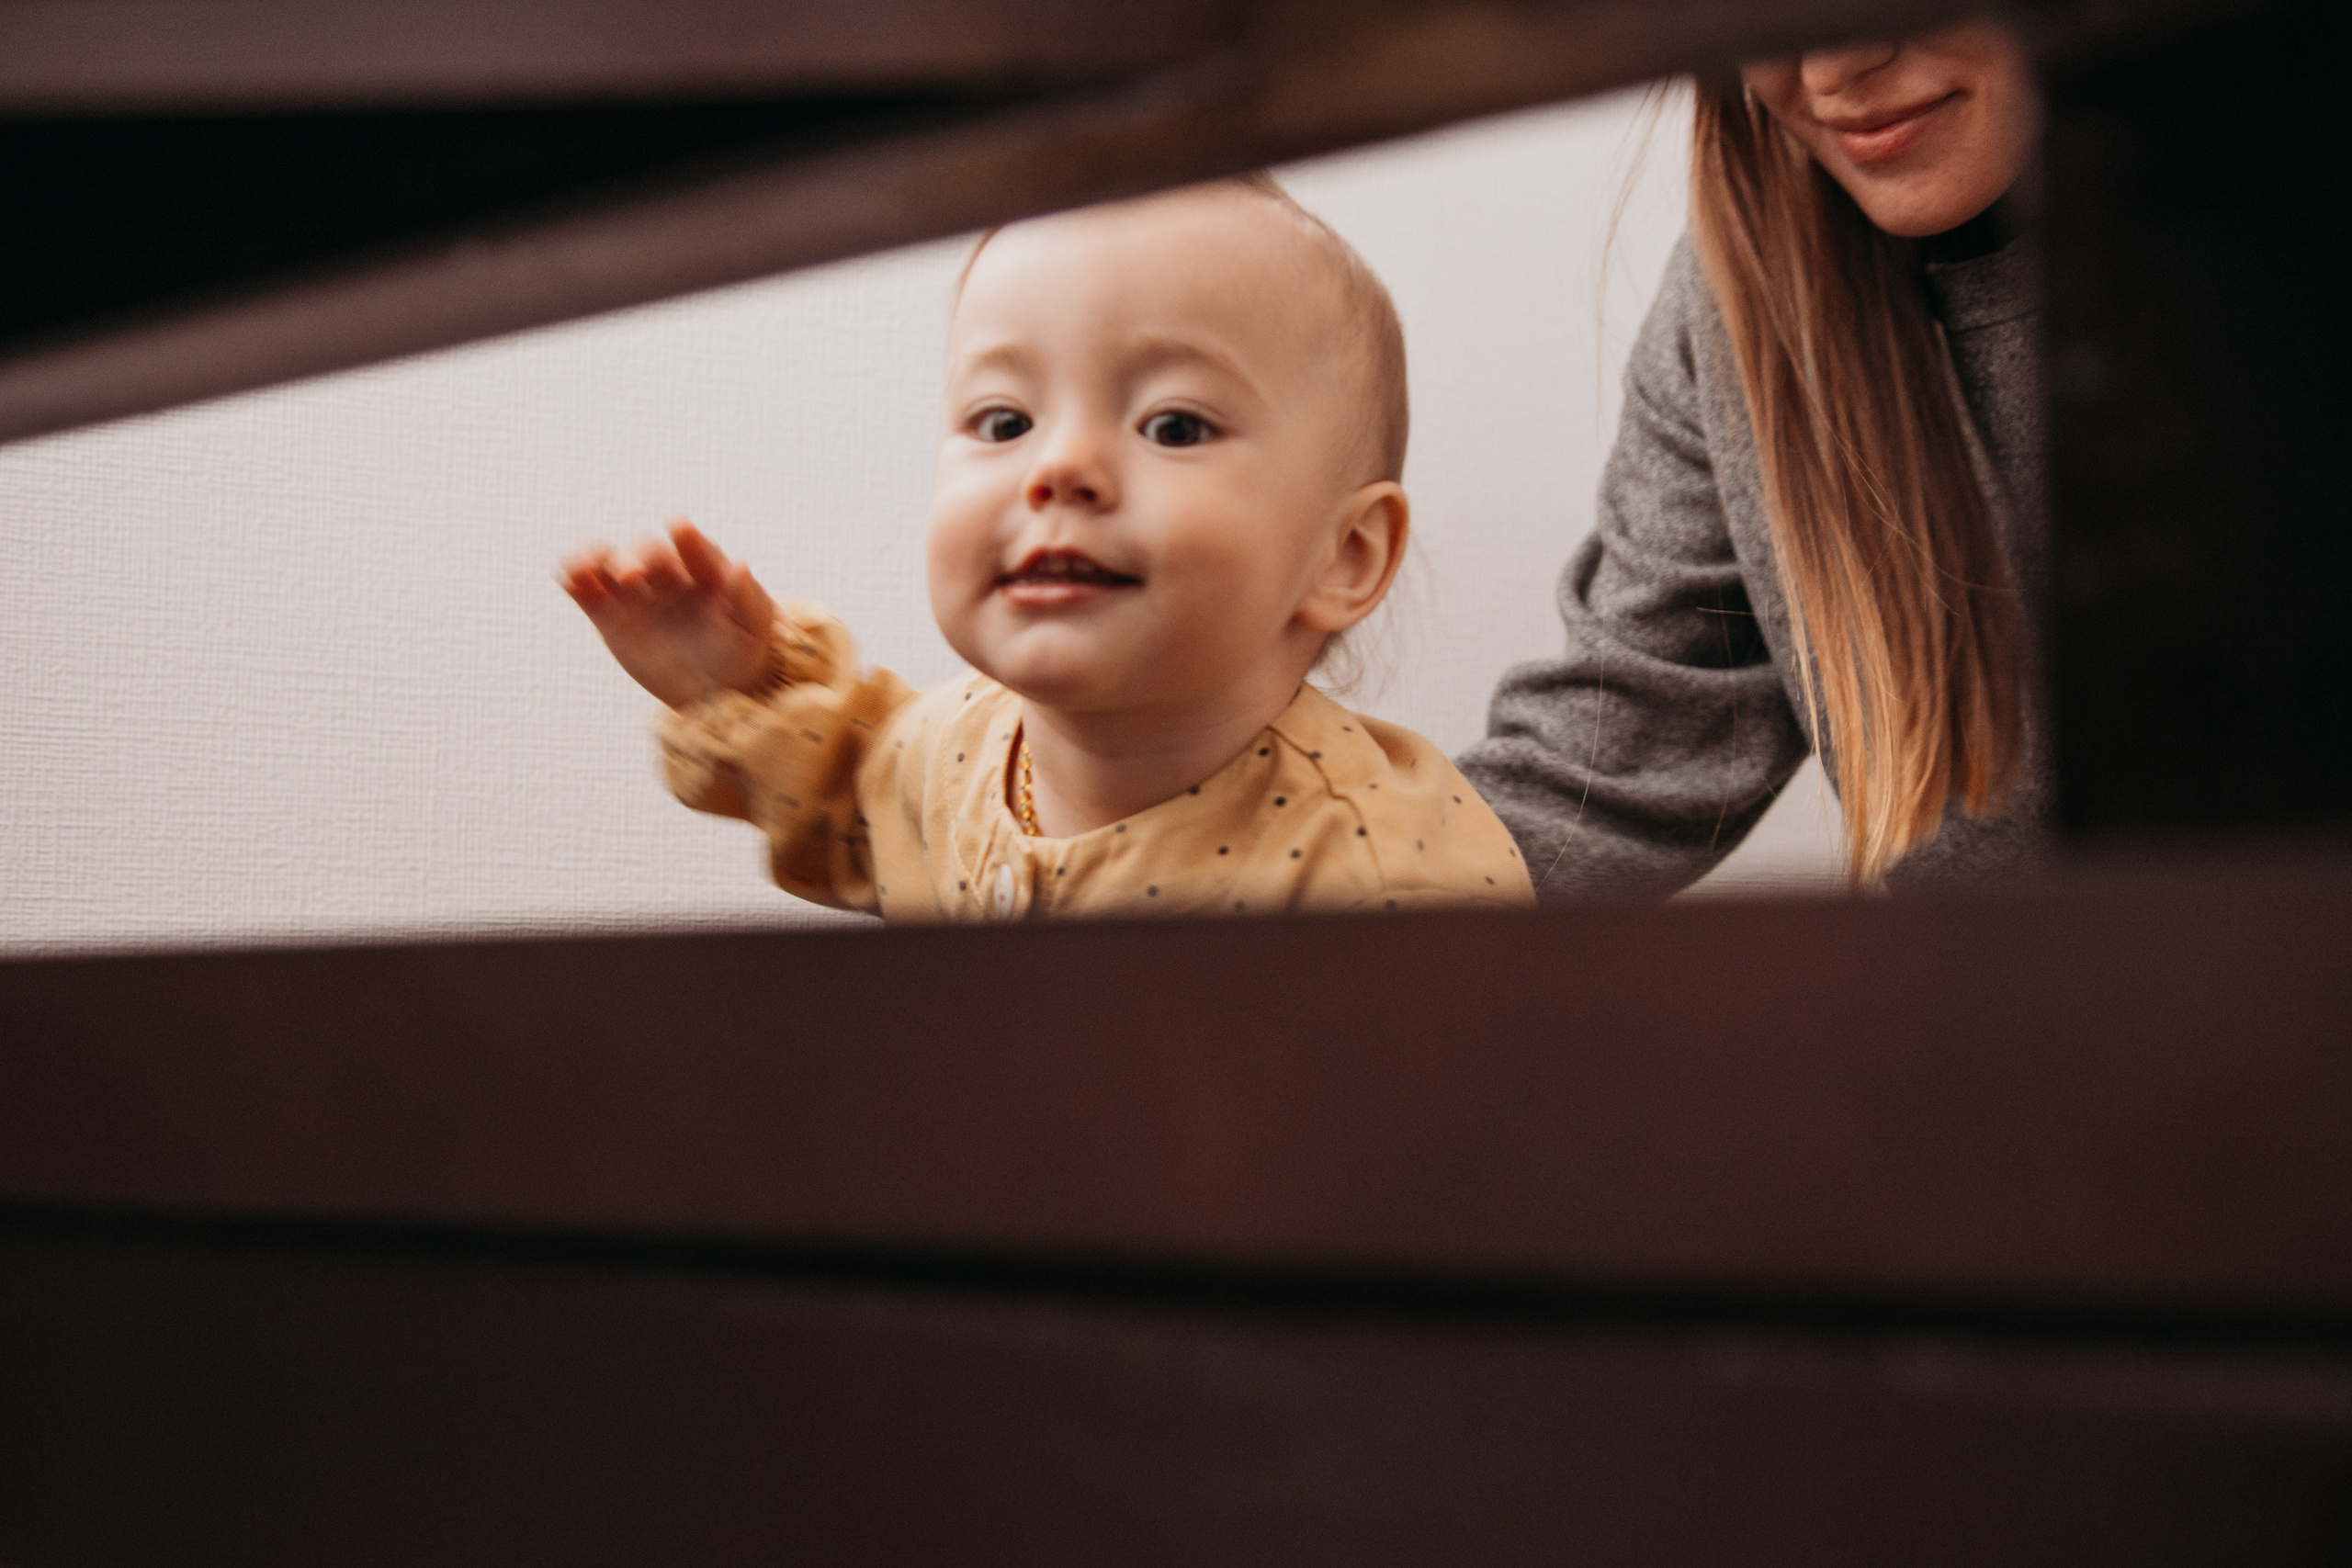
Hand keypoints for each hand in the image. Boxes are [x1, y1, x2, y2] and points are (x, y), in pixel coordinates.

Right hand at [559, 519, 776, 707]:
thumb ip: (747, 597)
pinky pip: (586, 591)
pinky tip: (569, 578)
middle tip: (631, 574)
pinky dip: (574, 578)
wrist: (715, 692)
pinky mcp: (609, 616)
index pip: (693, 547)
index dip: (686, 538)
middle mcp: (666, 575)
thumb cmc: (742, 653)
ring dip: (595, 558)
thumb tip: (740, 563)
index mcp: (704, 570)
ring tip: (585, 567)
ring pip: (608, 562)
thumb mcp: (754, 630)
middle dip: (636, 557)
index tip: (679, 527)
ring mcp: (636, 594)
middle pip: (646, 553)